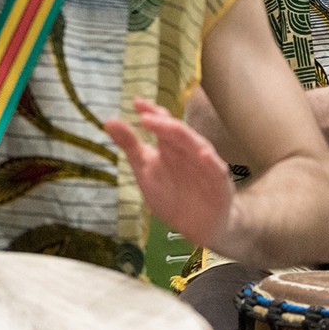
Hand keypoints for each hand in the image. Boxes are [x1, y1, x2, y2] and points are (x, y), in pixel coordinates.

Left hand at [107, 98, 237, 252]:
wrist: (198, 226)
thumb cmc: (171, 195)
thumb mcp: (145, 169)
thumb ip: (130, 146)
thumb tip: (109, 120)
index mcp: (171, 146)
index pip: (163, 124)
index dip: (151, 113)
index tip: (136, 103)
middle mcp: (189, 151)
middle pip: (178, 132)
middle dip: (163, 124)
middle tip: (145, 117)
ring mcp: (206, 165)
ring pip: (197, 145)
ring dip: (184, 136)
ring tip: (169, 127)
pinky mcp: (219, 182)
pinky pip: (216, 169)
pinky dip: (211, 162)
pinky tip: (203, 155)